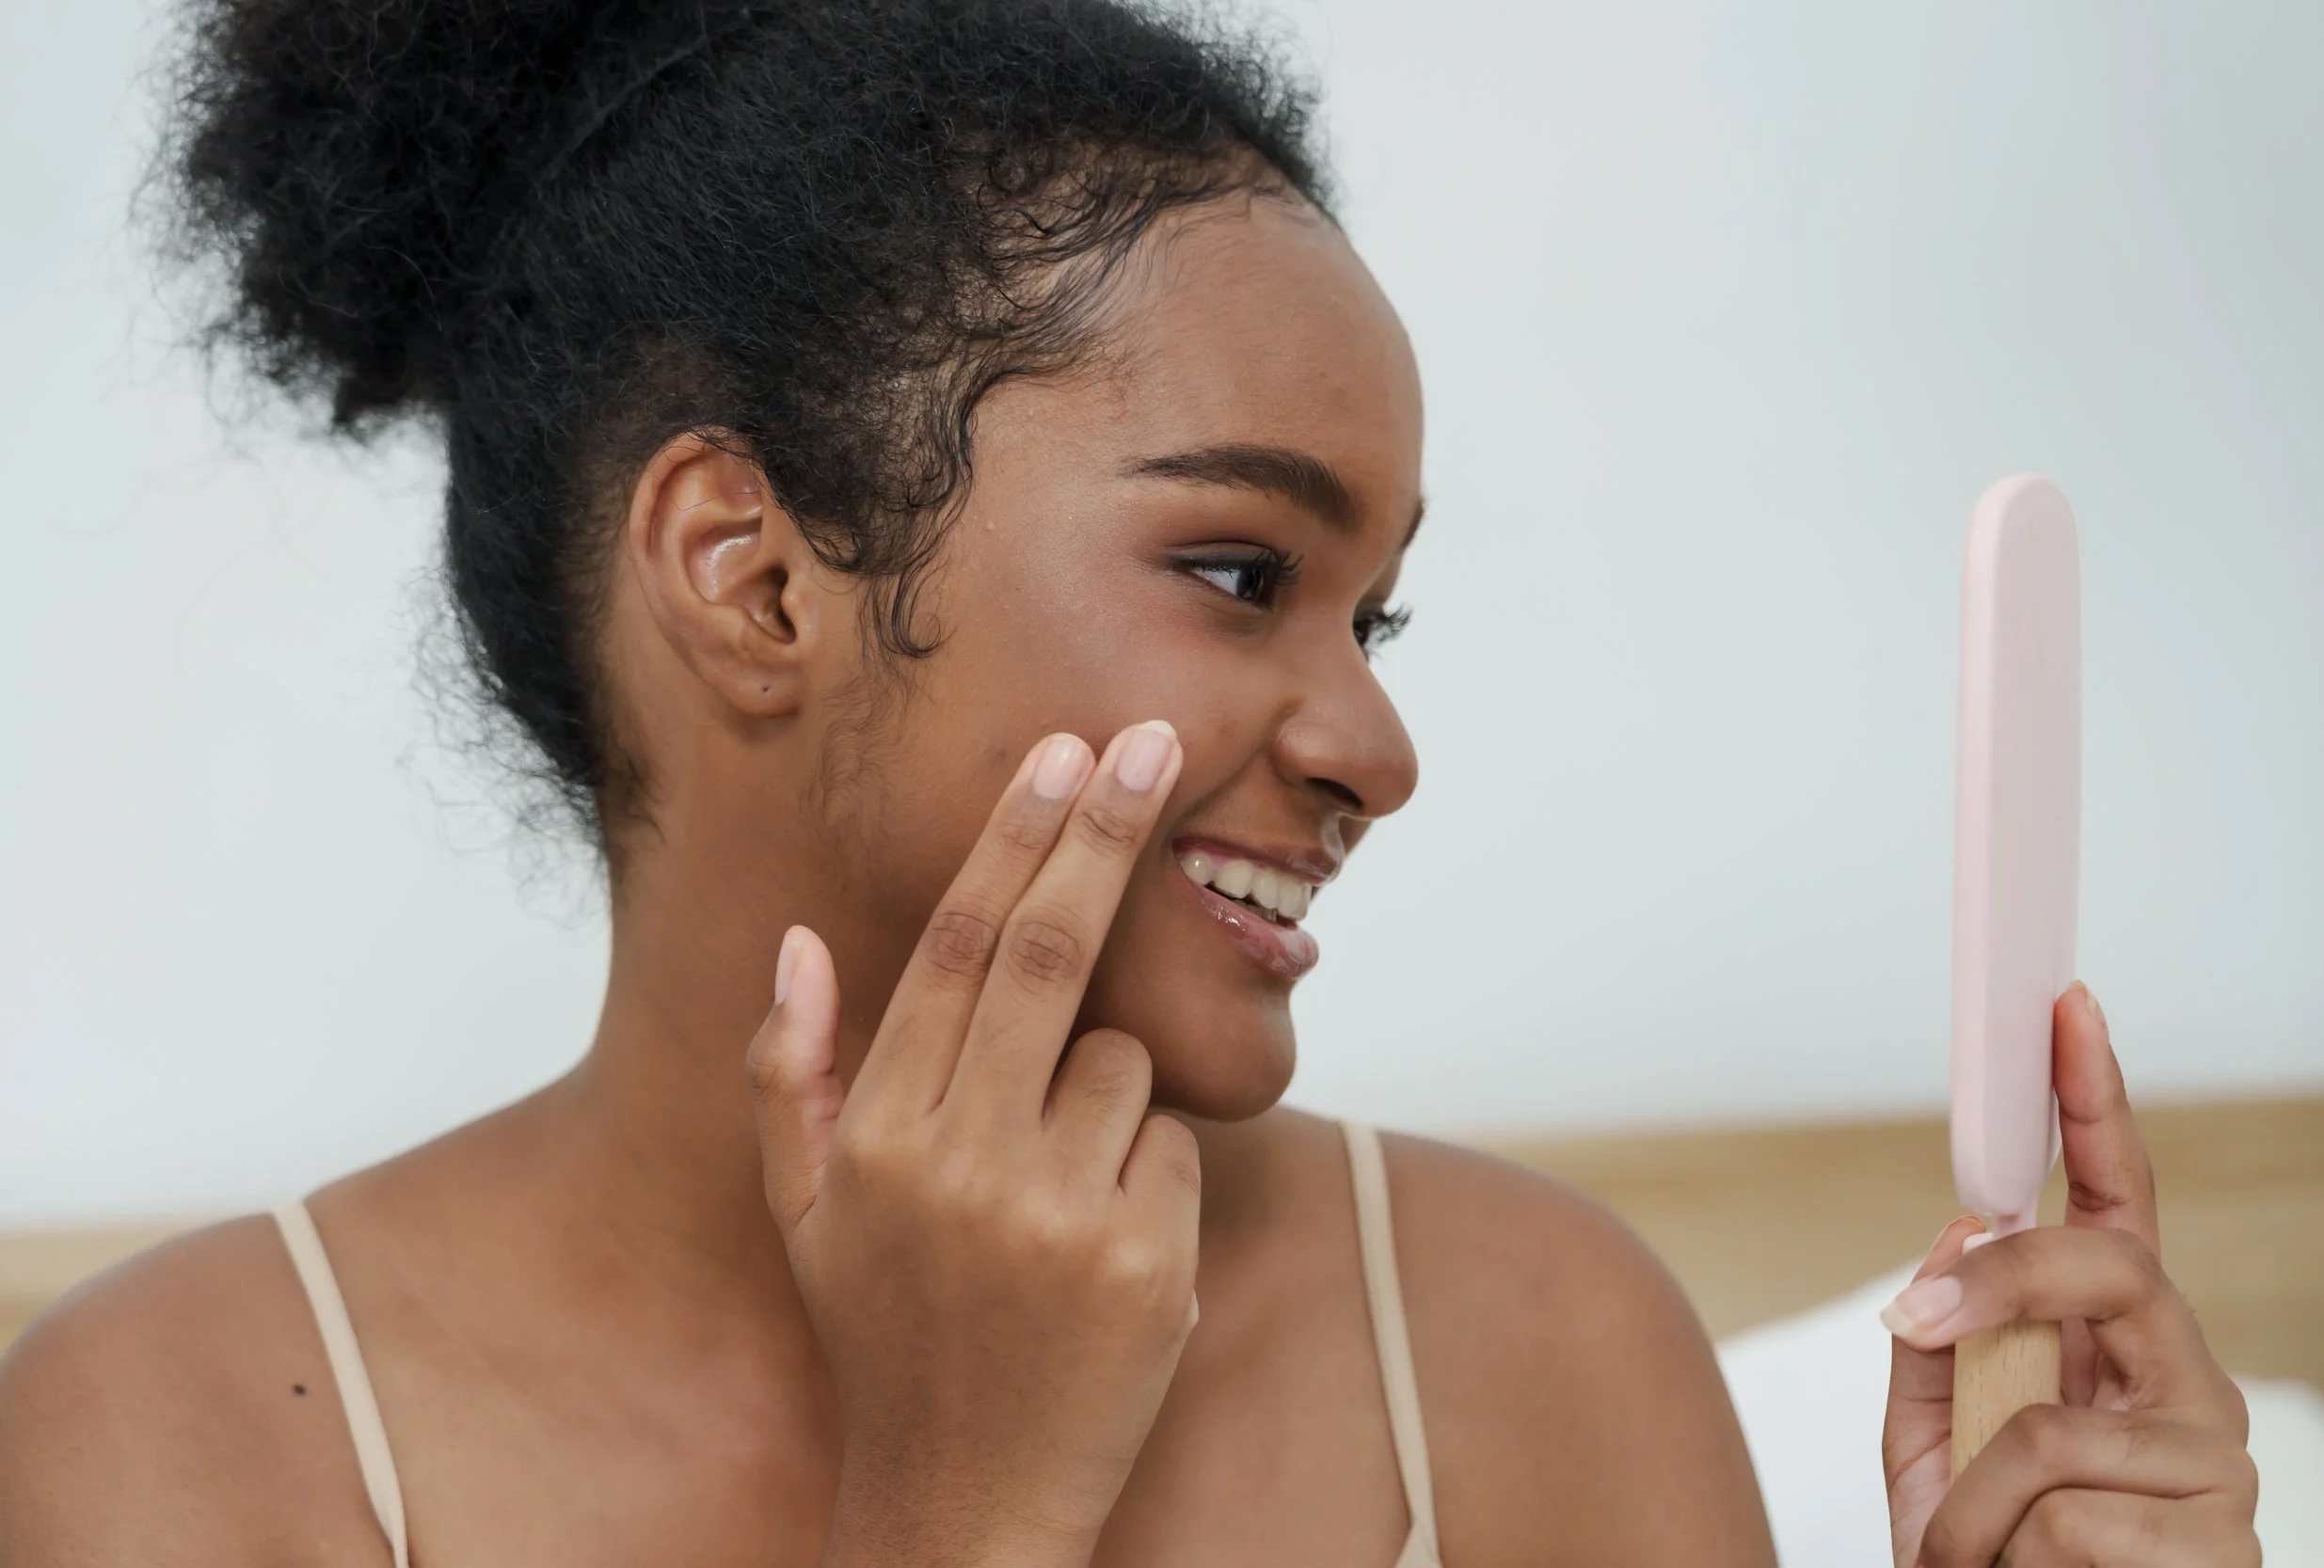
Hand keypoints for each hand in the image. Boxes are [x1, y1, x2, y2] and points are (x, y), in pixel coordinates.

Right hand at [748, 723, 1196, 1567]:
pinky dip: (1147, 1169)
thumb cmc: (887, 1334)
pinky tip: (1100, 1251)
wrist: (964, 1501)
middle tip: (1157, 742)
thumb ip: (791, 1074)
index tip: (1062, 753)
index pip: (951, 948)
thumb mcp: (805, 1215)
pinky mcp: (1147, 1260)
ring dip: (1103, 1093)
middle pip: (1047, 953)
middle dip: (1107, 834)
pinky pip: (1170, 1143)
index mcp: (874, 1135)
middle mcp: (959, 1162)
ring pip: (1120, 1061)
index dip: (1014, 839)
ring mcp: (1058, 1212)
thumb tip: (799, 940)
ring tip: (1051, 1200)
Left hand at [1881, 983, 2258, 1566]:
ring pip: (2048, 1428)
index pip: (2115, 1207)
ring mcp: (2214, 1466)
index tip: (2065, 1013)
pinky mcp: (2218, 1544)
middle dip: (2002, 1282)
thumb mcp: (1931, 1449)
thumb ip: (1939, 1344)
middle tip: (1918, 1318)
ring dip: (1968, 1506)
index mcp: (2116, 1350)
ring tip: (1976, 1559)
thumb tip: (1961, 1226)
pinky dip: (1996, 1558)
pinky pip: (2059, 1515)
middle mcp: (2184, 1386)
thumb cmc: (1986, 1561)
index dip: (2095, 1104)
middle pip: (2110, 1267)